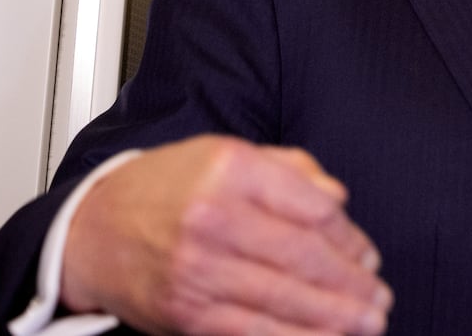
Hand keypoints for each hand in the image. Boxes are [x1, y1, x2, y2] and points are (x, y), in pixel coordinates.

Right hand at [62, 135, 392, 334]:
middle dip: (351, 283)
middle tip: (379, 296)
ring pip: (284, 299)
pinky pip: (253, 331)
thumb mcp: (225, 154)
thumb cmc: (164, 189)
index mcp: (230, 169)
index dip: (349, 236)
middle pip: (304, 256)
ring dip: (335, 316)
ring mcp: (198, 268)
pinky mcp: (187, 311)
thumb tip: (337, 198)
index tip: (367, 254)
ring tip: (366, 322)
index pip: (313, 206)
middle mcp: (214, 217)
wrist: (92, 229)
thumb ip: (289, 169)